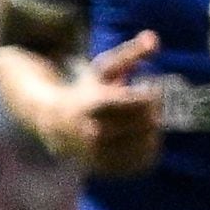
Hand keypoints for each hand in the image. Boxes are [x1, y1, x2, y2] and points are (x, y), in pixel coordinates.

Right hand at [44, 31, 167, 176]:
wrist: (55, 126)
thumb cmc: (87, 91)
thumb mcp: (105, 69)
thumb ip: (131, 53)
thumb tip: (155, 38)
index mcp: (95, 105)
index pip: (142, 101)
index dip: (152, 93)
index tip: (149, 88)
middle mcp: (95, 134)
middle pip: (148, 123)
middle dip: (153, 112)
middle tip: (149, 107)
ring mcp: (99, 156)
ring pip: (148, 144)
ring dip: (152, 131)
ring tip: (143, 122)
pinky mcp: (105, 170)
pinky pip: (142, 162)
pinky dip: (148, 149)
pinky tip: (139, 139)